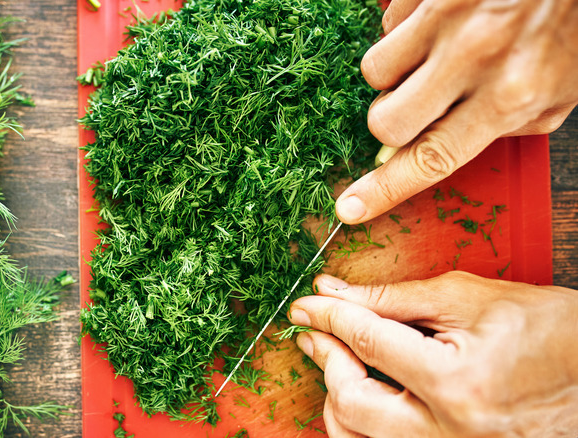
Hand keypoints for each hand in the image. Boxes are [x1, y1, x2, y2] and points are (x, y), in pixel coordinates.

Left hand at [288, 272, 577, 436]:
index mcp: (456, 383)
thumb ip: (394, 298)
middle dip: (326, 360)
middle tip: (316, 334)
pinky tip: (365, 398)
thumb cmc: (550, 330)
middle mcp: (451, 433)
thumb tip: (337, 294)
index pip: (365, 341)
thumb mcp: (470, 298)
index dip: (328, 316)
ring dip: (337, 401)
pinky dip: (365, 427)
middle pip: (350, 404)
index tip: (307, 305)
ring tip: (338, 366)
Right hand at [335, 0, 577, 223]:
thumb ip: (504, 125)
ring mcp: (446, 15)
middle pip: (386, 121)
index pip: (430, 159)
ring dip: (396, 72)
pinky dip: (406, 28)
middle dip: (394, 120)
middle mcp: (473, 56)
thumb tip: (440, 143)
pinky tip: (441, 22)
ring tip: (435, 54)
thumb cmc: (574, 28)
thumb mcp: (559, 92)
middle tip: (421, 104)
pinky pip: (387, 22)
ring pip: (375, 71)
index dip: (384, 189)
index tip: (350, 207)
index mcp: (511, 95)